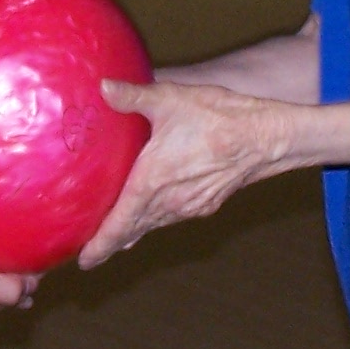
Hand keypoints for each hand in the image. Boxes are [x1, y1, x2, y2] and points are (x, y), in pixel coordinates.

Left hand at [77, 79, 297, 267]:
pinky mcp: (206, 203)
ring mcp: (189, 205)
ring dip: (133, 232)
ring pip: (153, 225)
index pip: (119, 223)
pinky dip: (154, 221)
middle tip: (91, 254)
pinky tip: (150, 216)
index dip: (101, 245)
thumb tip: (102, 86)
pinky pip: (171, 218)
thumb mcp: (169, 99)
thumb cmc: (217, 116)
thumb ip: (132, 95)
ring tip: (114, 238)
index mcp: (151, 181)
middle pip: (133, 230)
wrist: (266, 137)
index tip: (84, 262)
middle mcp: (168, 201)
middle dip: (111, 243)